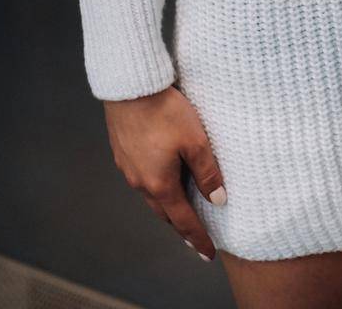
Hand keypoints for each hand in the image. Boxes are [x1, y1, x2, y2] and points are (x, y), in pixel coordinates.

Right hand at [104, 84, 225, 262]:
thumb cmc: (165, 111)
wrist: (129, 86)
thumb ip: (207, 172)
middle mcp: (140, 182)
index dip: (197, 238)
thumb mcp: (195, 140)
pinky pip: (142, 178)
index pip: (183, 221)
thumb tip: (218, 200)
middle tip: (196, 234)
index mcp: (160, 184)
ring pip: (151, 195)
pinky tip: (162, 175)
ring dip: (168, 203)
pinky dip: (156, 184)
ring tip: (182, 205)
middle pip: (165, 212)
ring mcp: (128, 168)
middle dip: (181, 224)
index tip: (208, 254)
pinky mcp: (122, 152)